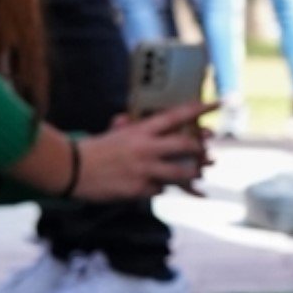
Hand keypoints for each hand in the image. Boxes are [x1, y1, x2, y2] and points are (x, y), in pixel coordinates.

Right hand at [79, 107, 210, 201]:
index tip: (219, 103)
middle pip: (186, 145)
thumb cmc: (96, 149)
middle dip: (201, 149)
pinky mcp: (139, 189)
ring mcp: (144, 170)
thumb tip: (134, 120)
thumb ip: (133, 126)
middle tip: (209, 151)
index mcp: (142, 130)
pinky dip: (160, 188)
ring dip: (192, 174)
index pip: (178, 115)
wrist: (72, 169)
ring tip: (198, 174)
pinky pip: (160, 189)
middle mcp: (147, 148)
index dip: (201, 109)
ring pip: (181, 172)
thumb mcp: (118, 132)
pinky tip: (157, 187)